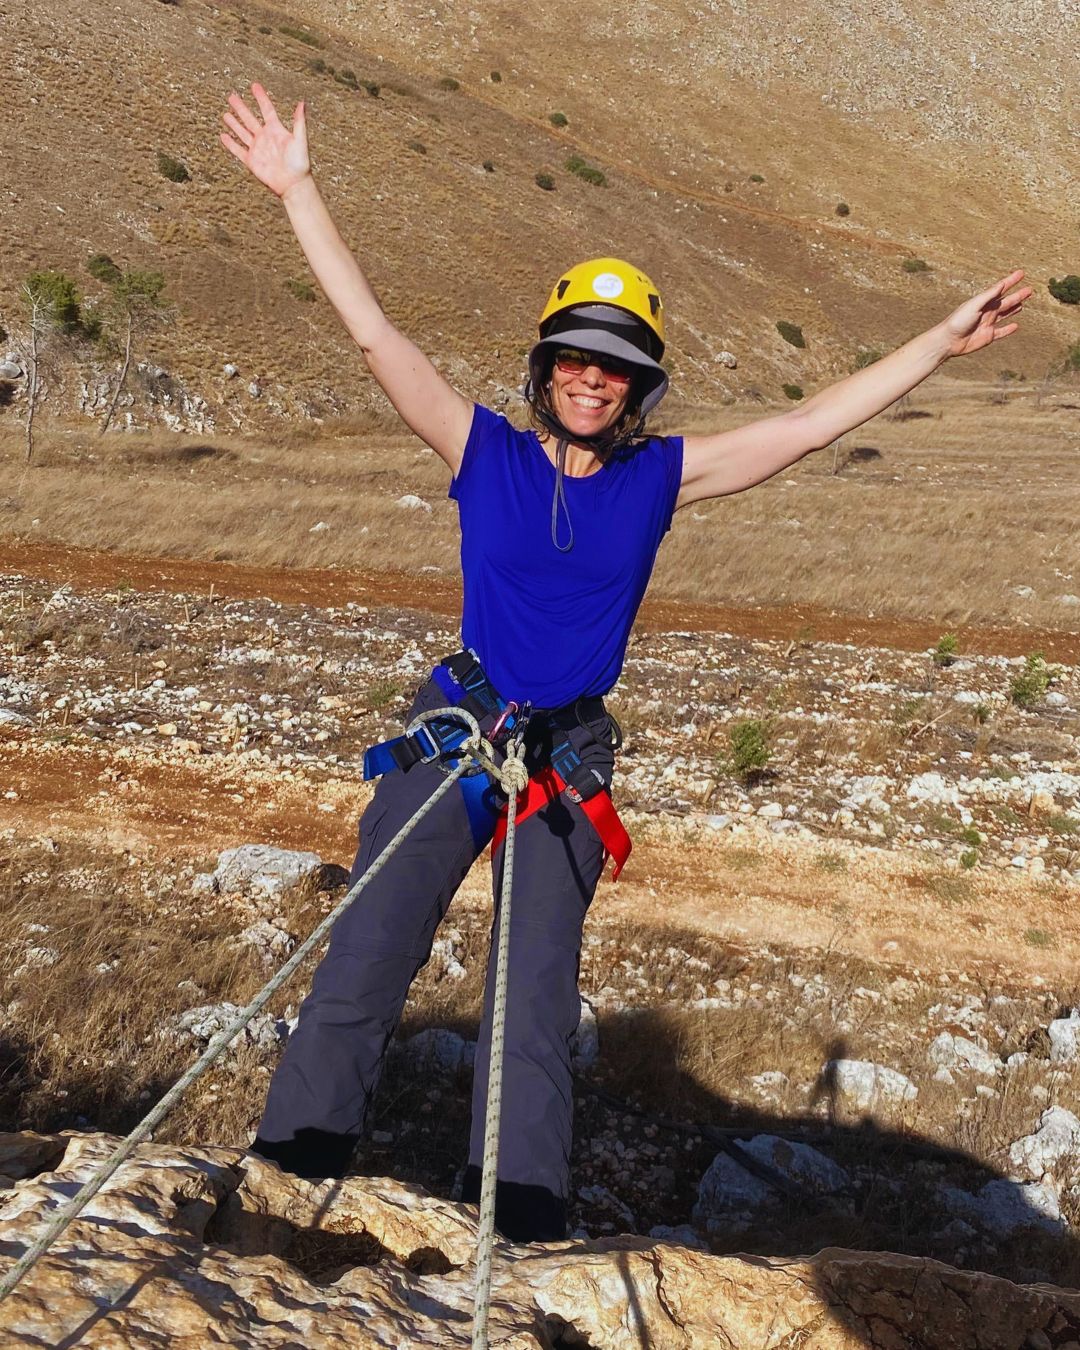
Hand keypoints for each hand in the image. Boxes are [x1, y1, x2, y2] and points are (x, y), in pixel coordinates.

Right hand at [220, 83, 309, 199]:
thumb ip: (299, 122)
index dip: (260, 97)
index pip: (266, 109)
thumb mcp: (300, 140)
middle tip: (232, 96)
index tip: (254, 86)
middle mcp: (265, 137)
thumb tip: (302, 103)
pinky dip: (230, 143)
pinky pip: (238, 150)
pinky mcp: (252, 161)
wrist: (294, 184)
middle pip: (250, 119)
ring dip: (234, 123)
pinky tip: (223, 136)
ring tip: (225, 114)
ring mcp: (257, 149)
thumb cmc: (300, 163)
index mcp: (277, 130)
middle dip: (241, 108)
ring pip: (242, 133)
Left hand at [939, 269, 1031, 358]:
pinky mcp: (988, 336)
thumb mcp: (974, 305)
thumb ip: (988, 295)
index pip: (1001, 288)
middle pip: (1006, 301)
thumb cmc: (958, 321)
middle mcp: (987, 311)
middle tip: (1029, 289)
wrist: (948, 341)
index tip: (1021, 273)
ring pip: (1005, 314)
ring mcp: (988, 324)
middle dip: (1018, 295)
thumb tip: (1001, 284)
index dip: (1011, 280)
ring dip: (1014, 309)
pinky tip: (1016, 326)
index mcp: (984, 301)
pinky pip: (1001, 332)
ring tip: (1022, 304)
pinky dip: (1009, 329)